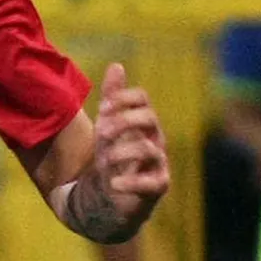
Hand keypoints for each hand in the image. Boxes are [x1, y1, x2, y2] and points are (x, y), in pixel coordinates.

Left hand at [92, 63, 169, 218]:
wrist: (113, 195)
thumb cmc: (115, 154)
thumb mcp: (108, 125)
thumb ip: (113, 98)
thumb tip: (116, 65)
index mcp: (142, 121)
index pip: (142, 98)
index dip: (122, 98)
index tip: (102, 107)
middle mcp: (155, 138)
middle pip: (149, 118)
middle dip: (123, 121)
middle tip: (101, 132)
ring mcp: (159, 162)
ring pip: (148, 149)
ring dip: (120, 152)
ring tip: (103, 160)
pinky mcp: (158, 186)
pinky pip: (153, 183)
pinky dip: (130, 182)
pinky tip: (113, 183)